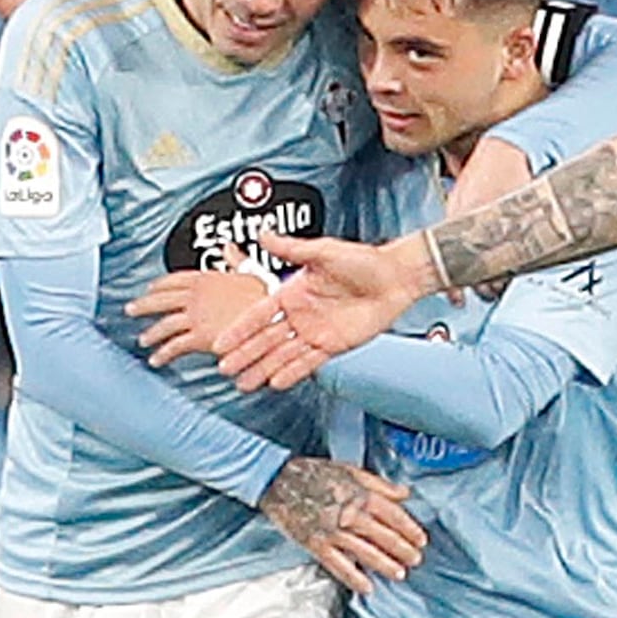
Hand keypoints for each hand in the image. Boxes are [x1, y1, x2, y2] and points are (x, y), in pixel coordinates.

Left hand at [134, 267, 273, 369]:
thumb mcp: (252, 273)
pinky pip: (175, 346)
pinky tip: (157, 359)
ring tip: (144, 340)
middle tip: (131, 309)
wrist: (270, 318)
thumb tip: (229, 248)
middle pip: (161, 300)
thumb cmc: (265, 297)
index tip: (150, 288)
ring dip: (152, 333)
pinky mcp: (199, 336)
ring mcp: (196, 316)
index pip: (174, 279)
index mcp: (206, 278)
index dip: (160, 284)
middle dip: (143, 305)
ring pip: (164, 324)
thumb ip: (236, 261)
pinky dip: (163, 354)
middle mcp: (196, 296)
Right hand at [229, 231, 438, 389]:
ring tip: (244, 383)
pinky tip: (275, 382)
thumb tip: (263, 234)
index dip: (239, 328)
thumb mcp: (324, 251)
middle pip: (266, 339)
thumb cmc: (364, 260)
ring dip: (263, 369)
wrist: (396, 278)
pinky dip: (292, 372)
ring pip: (283, 354)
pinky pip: (308, 362)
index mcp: (293, 291)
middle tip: (224, 368)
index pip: (259, 313)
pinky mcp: (333, 345)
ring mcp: (315, 332)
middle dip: (245, 354)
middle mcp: (301, 314)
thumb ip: (291, 248)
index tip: (221, 342)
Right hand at [264, 454, 423, 589]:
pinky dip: (353, 577)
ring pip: (366, 552)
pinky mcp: (316, 544)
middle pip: (384, 536)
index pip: (393, 515)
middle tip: (415, 561)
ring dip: (385, 565)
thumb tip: (405, 493)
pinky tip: (367, 587)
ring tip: (399, 574)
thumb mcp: (350, 470)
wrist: (278, 480)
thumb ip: (379, 484)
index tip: (421, 540)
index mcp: (360, 494)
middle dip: (403, 550)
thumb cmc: (315, 473)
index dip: (410, 529)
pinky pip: (338, 565)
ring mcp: (332, 531)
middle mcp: (349, 514)